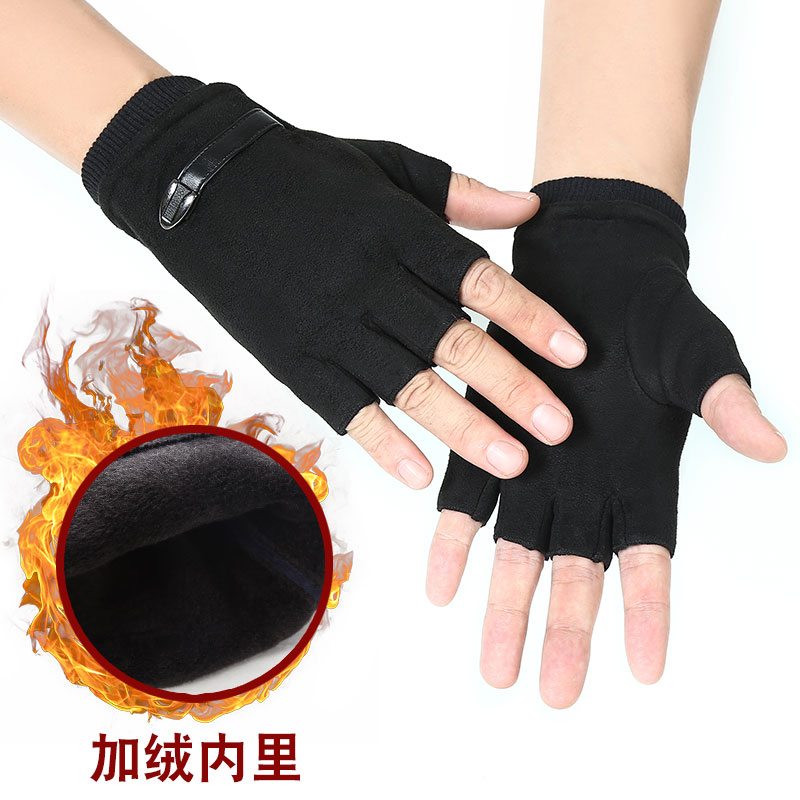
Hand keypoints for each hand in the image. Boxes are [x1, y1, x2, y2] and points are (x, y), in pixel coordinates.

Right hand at [86, 78, 587, 488]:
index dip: (531, 318)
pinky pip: (346, 408)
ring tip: (513, 464)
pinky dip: (384, 442)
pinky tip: (422, 475)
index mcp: (402, 234)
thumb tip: (532, 203)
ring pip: (410, 386)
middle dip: (512, 387)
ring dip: (464, 428)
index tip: (576, 353)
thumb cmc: (302, 173)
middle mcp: (373, 285)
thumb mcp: (387, 165)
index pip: (482, 281)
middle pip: (456, 344)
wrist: (201, 188)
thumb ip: (460, 193)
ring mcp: (332, 327)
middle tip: (562, 429)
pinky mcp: (295, 359)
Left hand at [430, 180, 786, 706]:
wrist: (595, 265)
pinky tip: (441, 584)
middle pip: (577, 570)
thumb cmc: (655, 313)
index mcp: (642, 473)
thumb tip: (769, 444)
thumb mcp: (699, 355)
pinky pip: (467, 495)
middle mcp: (586, 482)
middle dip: (566, 630)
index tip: (648, 667)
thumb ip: (725, 401)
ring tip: (494, 665)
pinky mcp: (490, 433)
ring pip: (519, 548)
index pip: (648, 555)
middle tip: (553, 693)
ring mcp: (536, 463)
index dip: (648, 610)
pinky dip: (455, 536)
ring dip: (505, 603)